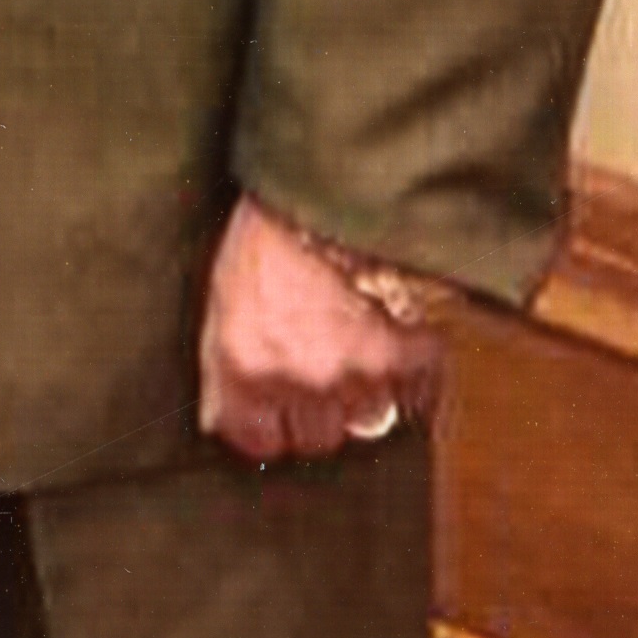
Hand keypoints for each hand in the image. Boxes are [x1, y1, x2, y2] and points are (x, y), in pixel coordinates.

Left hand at [198, 195, 448, 463]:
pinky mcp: (412, 360)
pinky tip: (393, 341)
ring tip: (356, 350)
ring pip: (368, 423)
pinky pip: (416, 398)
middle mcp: (302, 381)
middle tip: (318, 372)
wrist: (338, 196)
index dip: (265, 427)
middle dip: (317, 413)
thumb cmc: (271, 236)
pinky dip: (409, 379)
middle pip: (317, 439)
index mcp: (246, 365)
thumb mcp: (225, 299)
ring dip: (364, 397)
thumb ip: (228, 365)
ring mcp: (361, 375)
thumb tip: (221, 418)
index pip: (256, 440)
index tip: (271, 414)